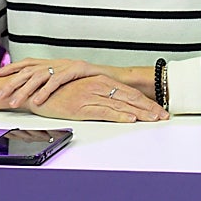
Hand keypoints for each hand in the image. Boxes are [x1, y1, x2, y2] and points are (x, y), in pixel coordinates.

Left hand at [0, 57, 105, 107]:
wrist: (117, 78)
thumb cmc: (92, 82)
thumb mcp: (70, 81)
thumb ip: (54, 82)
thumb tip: (35, 90)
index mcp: (55, 63)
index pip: (29, 62)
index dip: (13, 67)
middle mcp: (59, 61)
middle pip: (30, 69)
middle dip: (13, 82)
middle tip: (0, 94)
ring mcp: (68, 65)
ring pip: (41, 75)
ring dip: (25, 89)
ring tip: (15, 102)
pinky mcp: (78, 69)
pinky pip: (57, 80)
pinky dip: (46, 90)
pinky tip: (37, 101)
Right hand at [30, 74, 167, 122]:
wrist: (37, 91)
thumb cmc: (61, 91)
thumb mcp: (86, 89)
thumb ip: (102, 95)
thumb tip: (120, 104)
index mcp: (102, 81)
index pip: (130, 93)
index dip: (146, 102)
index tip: (159, 109)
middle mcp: (99, 86)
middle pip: (130, 98)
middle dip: (149, 108)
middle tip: (163, 115)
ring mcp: (91, 96)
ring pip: (121, 105)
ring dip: (139, 113)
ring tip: (153, 118)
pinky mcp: (82, 107)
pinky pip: (104, 111)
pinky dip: (118, 115)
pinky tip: (129, 119)